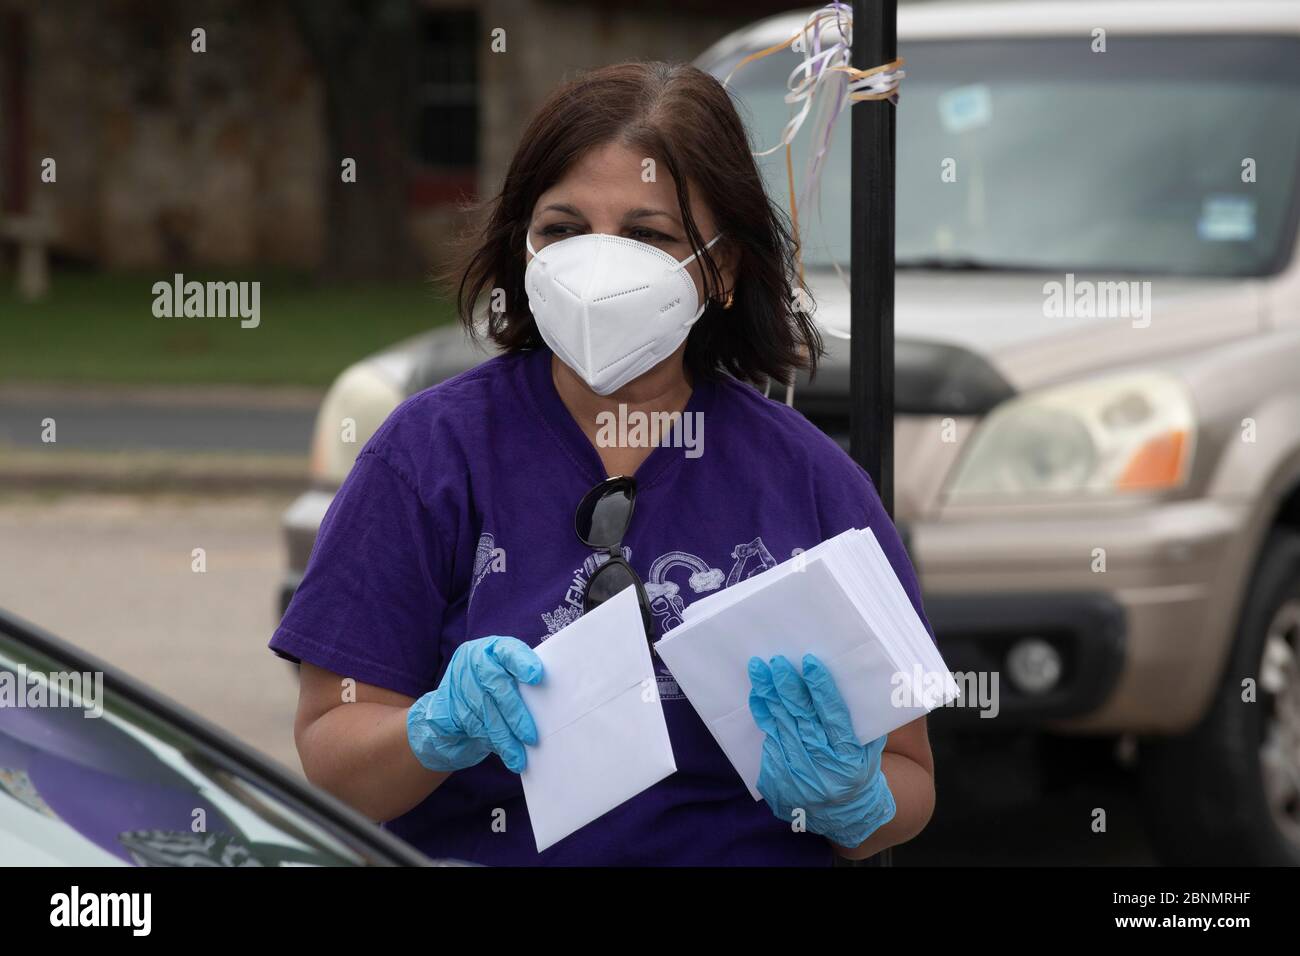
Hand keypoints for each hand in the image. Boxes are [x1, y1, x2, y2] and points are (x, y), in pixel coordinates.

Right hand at [407, 636, 542, 773]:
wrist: (450, 708)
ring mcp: (457, 681)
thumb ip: (522, 682)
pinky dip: (489, 741)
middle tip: (530, 736)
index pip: (509, 651)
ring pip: (484, 711)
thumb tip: (551, 702)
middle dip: (515, 714)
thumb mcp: (506, 678)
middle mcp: (472, 660)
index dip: (522, 662)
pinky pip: (472, 725)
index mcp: (492, 648)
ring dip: (504, 737)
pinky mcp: (446, 705)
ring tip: (518, 756)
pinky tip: (502, 751)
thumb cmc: (491, 691)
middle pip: (497, 685)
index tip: (537, 677)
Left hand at [748, 653, 895, 847]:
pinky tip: (758, 697)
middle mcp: (822, 769)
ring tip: (759, 670)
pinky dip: (763, 718)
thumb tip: (857, 679)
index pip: (834, 717)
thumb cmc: (858, 771)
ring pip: (780, 728)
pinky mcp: (777, 782)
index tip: (810, 663)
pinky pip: (768, 743)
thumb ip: (861, 722)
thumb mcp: (869, 750)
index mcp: (850, 760)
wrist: (842, 814)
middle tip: (777, 661)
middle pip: (802, 720)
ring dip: (769, 697)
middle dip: (788, 688)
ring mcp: (797, 777)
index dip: (821, 689)